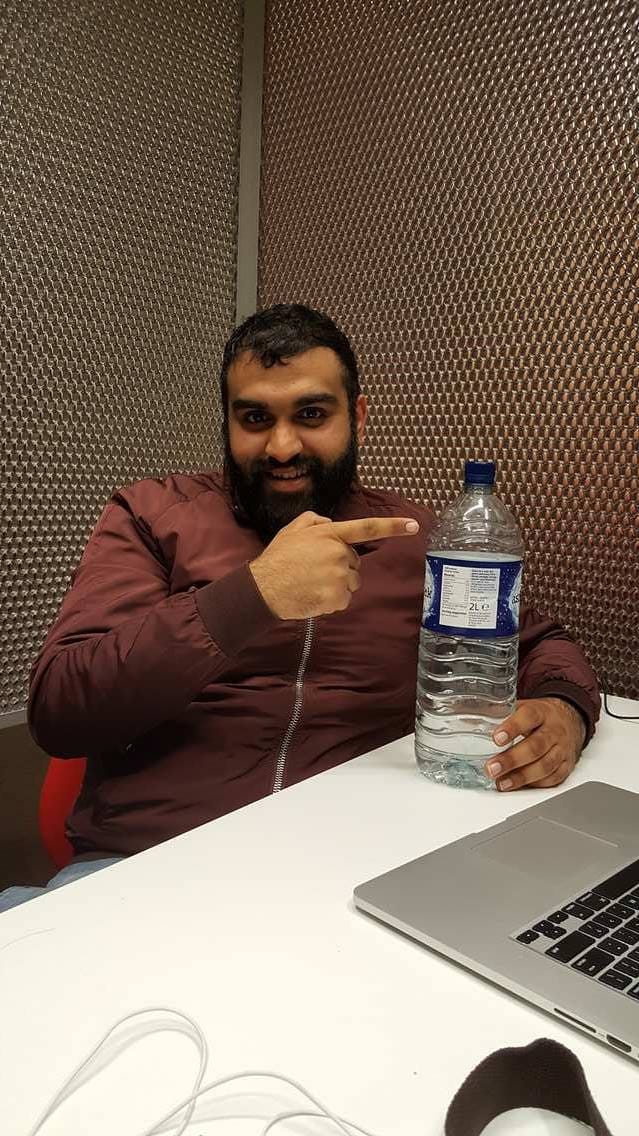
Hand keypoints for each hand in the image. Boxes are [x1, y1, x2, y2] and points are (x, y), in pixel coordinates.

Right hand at [249, 510, 418, 619]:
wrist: (263, 587)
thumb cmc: (278, 558)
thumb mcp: (293, 529)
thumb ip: (316, 522)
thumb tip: (332, 526)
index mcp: (330, 535)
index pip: (367, 528)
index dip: (393, 527)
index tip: (414, 526)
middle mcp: (338, 553)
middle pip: (354, 563)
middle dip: (341, 566)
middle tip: (315, 570)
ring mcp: (338, 577)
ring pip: (350, 582)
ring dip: (337, 584)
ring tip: (312, 583)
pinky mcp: (336, 598)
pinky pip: (343, 599)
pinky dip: (331, 600)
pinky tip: (313, 595)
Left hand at [485, 697, 586, 790]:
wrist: (570, 719)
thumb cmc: (540, 715)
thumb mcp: (522, 707)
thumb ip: (498, 713)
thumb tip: (466, 719)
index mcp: (541, 712)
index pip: (528, 717)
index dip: (512, 728)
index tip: (496, 738)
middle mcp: (554, 731)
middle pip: (536, 747)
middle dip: (512, 760)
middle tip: (492, 768)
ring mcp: (562, 749)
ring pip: (545, 766)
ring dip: (521, 777)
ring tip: (501, 782)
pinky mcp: (567, 765)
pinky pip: (553, 778)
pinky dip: (535, 784)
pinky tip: (519, 785)